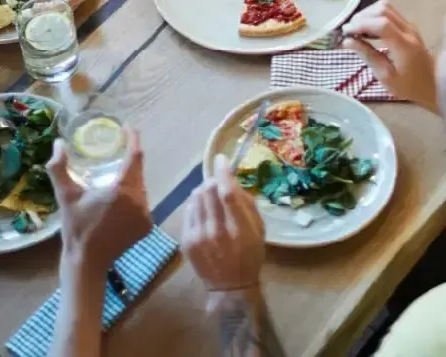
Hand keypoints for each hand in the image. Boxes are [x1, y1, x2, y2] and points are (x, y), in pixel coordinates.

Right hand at [49, 131, 151, 282]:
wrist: (88, 262)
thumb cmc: (76, 228)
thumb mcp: (65, 196)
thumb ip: (59, 168)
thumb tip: (58, 144)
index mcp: (122, 190)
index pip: (135, 156)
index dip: (134, 138)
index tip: (128, 127)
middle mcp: (139, 200)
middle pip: (138, 171)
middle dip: (130, 158)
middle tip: (118, 149)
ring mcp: (146, 214)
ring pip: (141, 186)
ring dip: (131, 178)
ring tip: (117, 172)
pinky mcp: (147, 226)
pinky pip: (142, 202)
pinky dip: (133, 196)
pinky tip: (120, 197)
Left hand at [182, 154, 265, 292]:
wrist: (229, 287)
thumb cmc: (249, 256)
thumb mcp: (259, 230)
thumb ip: (247, 204)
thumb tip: (232, 180)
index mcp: (239, 229)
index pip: (227, 193)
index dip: (223, 172)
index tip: (221, 159)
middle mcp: (217, 231)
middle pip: (209, 191)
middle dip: (214, 181)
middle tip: (219, 183)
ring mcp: (198, 237)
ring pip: (195, 197)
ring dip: (204, 191)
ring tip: (211, 198)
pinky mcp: (186, 241)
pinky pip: (188, 210)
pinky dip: (195, 204)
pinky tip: (203, 211)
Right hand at [341, 1, 437, 110]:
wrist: (434, 84)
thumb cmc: (409, 86)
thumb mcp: (385, 76)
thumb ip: (367, 55)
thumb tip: (347, 41)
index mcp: (404, 45)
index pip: (381, 24)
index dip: (361, 24)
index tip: (345, 32)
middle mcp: (408, 30)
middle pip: (383, 10)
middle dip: (362, 16)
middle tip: (349, 31)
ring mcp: (410, 26)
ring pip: (386, 7)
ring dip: (368, 14)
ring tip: (356, 30)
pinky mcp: (408, 26)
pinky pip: (390, 13)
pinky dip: (375, 16)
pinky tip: (367, 30)